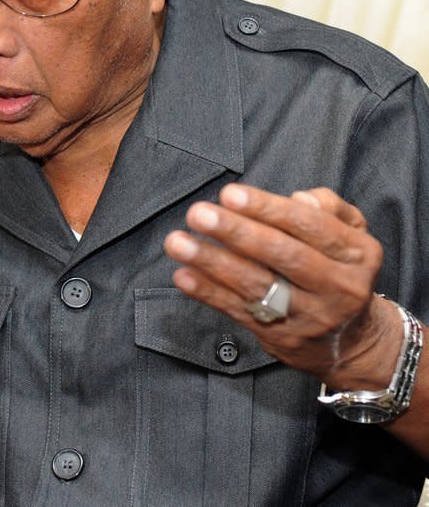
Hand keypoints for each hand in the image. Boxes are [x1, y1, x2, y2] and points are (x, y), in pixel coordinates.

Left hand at [164, 184, 402, 389]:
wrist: (353, 341)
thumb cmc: (338, 268)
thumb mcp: (352, 234)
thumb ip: (330, 207)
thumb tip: (300, 199)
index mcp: (356, 254)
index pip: (309, 225)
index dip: (267, 208)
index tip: (229, 194)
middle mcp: (337, 286)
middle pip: (282, 255)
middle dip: (236, 232)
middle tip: (198, 213)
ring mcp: (308, 316)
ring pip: (256, 285)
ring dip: (212, 262)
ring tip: (178, 242)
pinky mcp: (280, 336)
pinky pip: (239, 311)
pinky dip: (208, 293)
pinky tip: (183, 275)